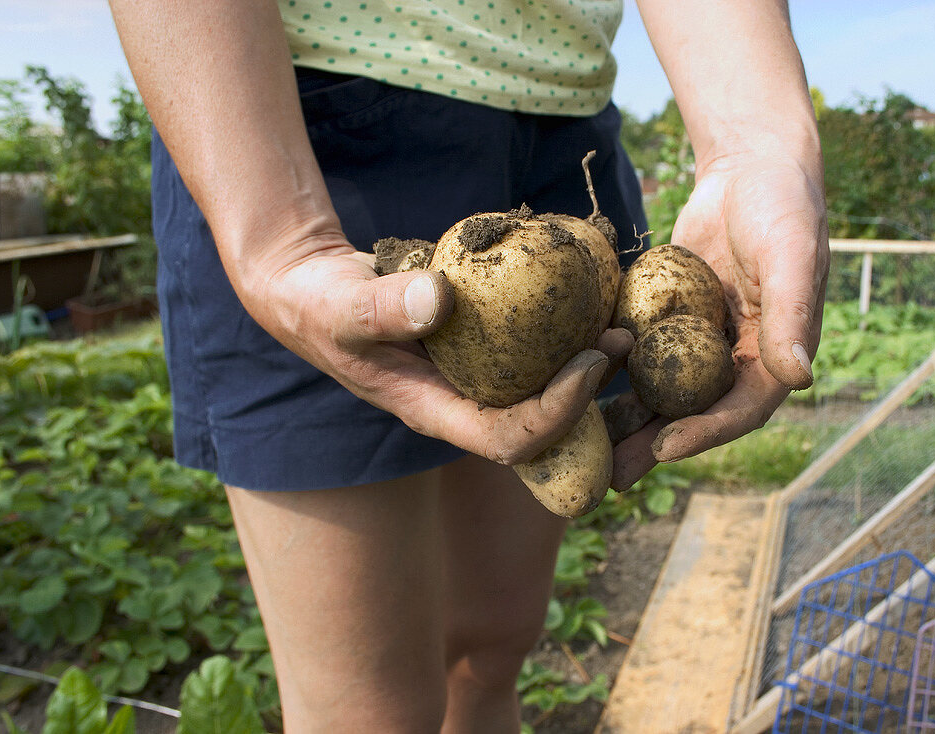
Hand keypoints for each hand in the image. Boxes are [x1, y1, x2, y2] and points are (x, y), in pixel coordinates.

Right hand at [243, 240, 631, 465]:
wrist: (314, 292)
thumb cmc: (321, 305)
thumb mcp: (343, 306)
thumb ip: (383, 307)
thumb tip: (441, 297)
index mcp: (436, 413)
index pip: (508, 439)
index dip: (557, 413)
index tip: (589, 362)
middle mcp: (463, 404)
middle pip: (543, 427)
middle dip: (590, 397)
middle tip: (621, 340)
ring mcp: (474, 379)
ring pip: (543, 390)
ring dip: (588, 367)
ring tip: (620, 321)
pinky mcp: (480, 349)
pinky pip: (532, 352)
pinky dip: (563, 332)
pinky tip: (587, 295)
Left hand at [612, 153, 828, 488]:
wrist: (748, 166)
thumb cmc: (780, 205)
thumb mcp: (791, 254)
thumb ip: (792, 315)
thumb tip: (799, 378)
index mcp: (773, 354)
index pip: (741, 408)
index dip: (705, 432)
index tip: (665, 448)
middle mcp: (735, 356)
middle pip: (694, 411)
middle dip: (655, 443)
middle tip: (613, 474)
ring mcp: (699, 340)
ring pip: (660, 390)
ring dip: (627, 419)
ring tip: (586, 446)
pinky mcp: (668, 319)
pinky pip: (639, 353)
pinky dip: (611, 372)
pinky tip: (572, 389)